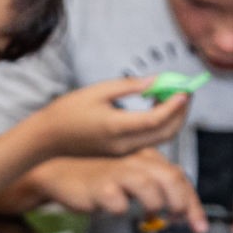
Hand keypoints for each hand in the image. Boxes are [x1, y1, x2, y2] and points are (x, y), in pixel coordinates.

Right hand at [29, 77, 189, 157]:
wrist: (47, 139)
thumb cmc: (67, 111)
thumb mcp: (97, 90)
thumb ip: (129, 86)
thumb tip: (157, 81)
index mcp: (116, 127)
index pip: (156, 118)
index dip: (175, 104)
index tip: (185, 89)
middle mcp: (123, 143)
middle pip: (166, 132)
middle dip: (181, 112)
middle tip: (185, 92)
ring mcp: (123, 150)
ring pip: (161, 138)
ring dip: (173, 119)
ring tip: (173, 97)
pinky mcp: (121, 152)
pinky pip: (150, 140)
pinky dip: (161, 125)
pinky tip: (157, 108)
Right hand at [30, 149, 207, 232]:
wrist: (59, 172)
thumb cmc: (100, 178)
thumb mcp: (131, 179)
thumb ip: (156, 190)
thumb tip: (181, 213)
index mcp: (146, 157)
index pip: (178, 176)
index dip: (193, 203)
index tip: (198, 227)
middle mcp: (135, 161)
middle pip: (170, 178)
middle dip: (181, 204)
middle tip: (178, 221)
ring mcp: (116, 172)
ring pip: (149, 188)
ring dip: (155, 206)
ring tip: (148, 214)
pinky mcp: (98, 187)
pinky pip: (119, 204)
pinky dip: (122, 211)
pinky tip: (115, 210)